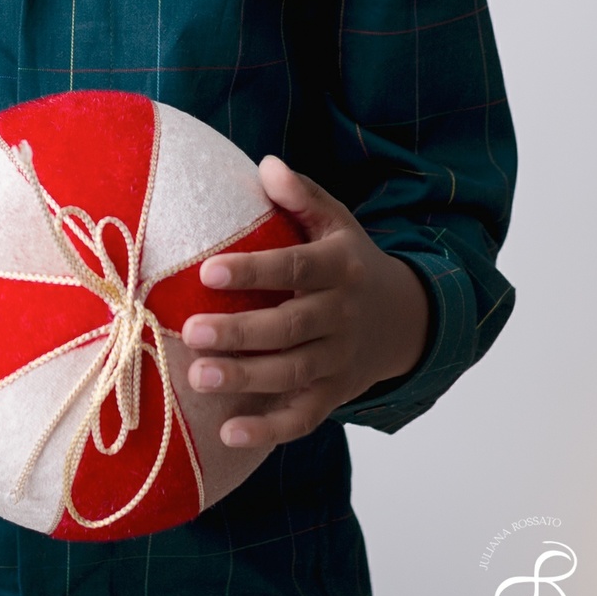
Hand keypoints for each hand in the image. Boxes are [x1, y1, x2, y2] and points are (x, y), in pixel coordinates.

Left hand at [181, 156, 430, 449]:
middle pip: (290, 329)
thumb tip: (267, 164)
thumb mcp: (335, 221)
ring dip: (246, 379)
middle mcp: (340, 317)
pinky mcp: (334, 395)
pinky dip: (269, 430)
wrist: (405, 318)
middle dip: (240, 333)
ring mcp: (339, 360)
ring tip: (199, 376)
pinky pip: (303, 418)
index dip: (254, 271)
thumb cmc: (349, 261)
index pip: (295, 269)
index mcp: (338, 268)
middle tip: (192, 330)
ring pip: (293, 374)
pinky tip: (230, 432)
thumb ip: (301, 196)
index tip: (208, 271)